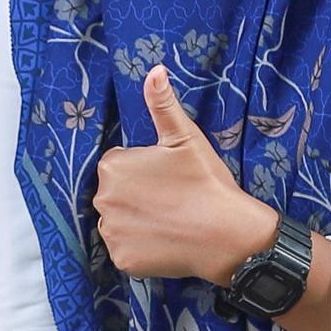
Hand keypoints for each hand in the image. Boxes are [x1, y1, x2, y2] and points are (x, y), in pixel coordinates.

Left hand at [93, 69, 281, 286]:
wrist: (227, 234)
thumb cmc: (206, 182)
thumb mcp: (185, 137)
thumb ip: (162, 104)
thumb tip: (154, 70)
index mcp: (113, 167)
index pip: (118, 165)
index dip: (144, 170)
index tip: (167, 178)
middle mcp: (103, 200)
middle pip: (115, 194)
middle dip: (136, 195)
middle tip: (171, 200)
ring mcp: (111, 233)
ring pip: (118, 222)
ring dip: (135, 221)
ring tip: (169, 220)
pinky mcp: (122, 260)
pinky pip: (125, 249)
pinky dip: (140, 247)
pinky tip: (164, 240)